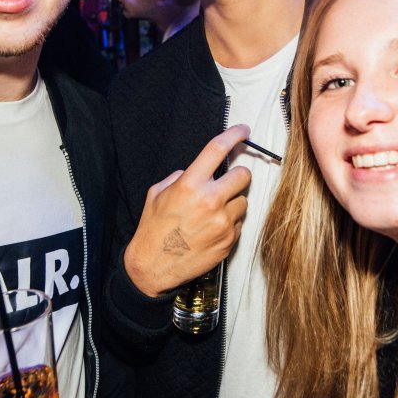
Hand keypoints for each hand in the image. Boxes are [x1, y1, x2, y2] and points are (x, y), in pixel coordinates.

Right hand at [124, 124, 250, 296]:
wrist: (154, 267)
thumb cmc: (154, 230)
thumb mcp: (157, 194)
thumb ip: (180, 177)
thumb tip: (197, 171)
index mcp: (190, 185)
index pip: (218, 149)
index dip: (234, 135)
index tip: (243, 130)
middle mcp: (210, 201)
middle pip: (244, 175)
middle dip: (238, 175)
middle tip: (228, 182)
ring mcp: (223, 222)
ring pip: (244, 200)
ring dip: (233, 202)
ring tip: (214, 212)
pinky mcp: (229, 240)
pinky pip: (240, 222)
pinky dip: (231, 222)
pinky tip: (213, 228)